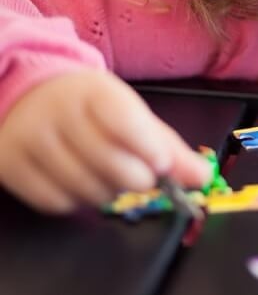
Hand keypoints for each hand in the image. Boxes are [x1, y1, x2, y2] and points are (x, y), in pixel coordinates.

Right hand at [0, 70, 209, 213]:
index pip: (124, 121)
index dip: (148, 147)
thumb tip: (201, 177)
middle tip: (142, 174)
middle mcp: (59, 112)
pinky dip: (78, 202)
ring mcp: (31, 139)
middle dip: (138, 178)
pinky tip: (82, 183)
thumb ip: (167, 145)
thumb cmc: (89, 106)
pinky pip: (57, 202)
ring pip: (87, 188)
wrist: (27, 94)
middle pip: (110, 163)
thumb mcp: (130, 112)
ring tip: (110, 176)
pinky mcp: (11, 166)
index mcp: (95, 91)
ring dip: (110, 192)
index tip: (162, 164)